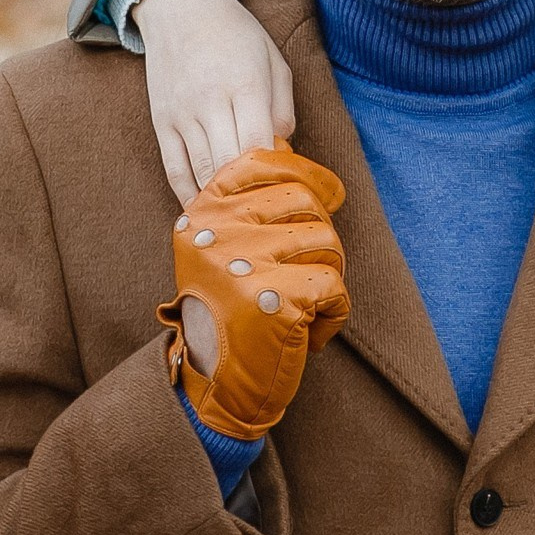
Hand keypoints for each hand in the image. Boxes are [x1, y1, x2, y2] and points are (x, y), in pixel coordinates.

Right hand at [135, 0, 296, 204]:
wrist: (179, 7)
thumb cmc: (236, 34)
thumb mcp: (272, 58)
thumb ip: (282, 105)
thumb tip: (282, 147)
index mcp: (245, 83)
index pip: (257, 141)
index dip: (270, 173)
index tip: (284, 194)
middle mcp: (210, 100)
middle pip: (228, 162)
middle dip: (247, 194)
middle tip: (264, 217)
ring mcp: (182, 113)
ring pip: (200, 169)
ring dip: (218, 200)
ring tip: (237, 224)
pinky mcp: (162, 121)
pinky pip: (173, 166)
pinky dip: (187, 192)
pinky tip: (202, 210)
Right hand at [159, 147, 349, 440]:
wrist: (216, 387)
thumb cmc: (230, 312)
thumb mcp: (223, 247)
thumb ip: (250, 203)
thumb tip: (290, 147)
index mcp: (200, 213)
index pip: (264, 160)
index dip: (307, 173)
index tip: (330, 194)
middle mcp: (214, 233)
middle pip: (305, 200)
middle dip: (321, 238)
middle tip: (306, 276)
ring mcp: (242, 266)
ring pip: (325, 241)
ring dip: (327, 277)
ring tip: (300, 305)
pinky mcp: (273, 301)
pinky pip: (334, 285)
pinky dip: (334, 312)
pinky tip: (309, 333)